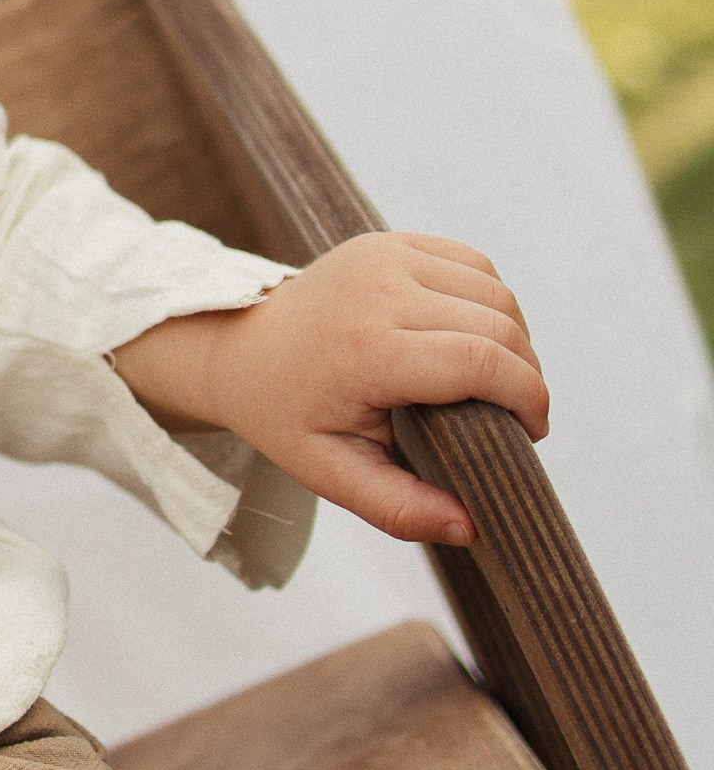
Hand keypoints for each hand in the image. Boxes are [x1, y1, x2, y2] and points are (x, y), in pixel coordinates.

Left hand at [109, 230, 547, 548]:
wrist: (240, 348)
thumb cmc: (286, 415)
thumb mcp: (331, 474)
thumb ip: (400, 508)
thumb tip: (470, 528)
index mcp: (368, 350)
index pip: (482, 361)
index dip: (527, 398)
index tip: (531, 433)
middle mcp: (379, 290)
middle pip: (499, 325)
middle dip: (525, 375)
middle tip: (514, 416)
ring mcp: (385, 256)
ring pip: (496, 291)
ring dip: (514, 337)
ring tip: (495, 380)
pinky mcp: (390, 241)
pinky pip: (474, 265)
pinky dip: (490, 302)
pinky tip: (472, 337)